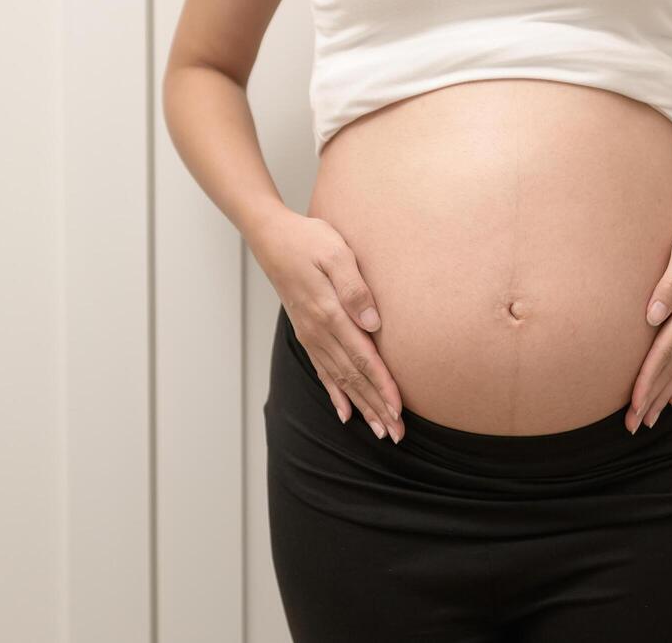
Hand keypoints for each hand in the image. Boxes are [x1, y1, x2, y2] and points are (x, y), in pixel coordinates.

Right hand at [248, 208, 404, 442]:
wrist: (272, 237)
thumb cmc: (309, 239)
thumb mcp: (336, 252)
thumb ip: (354, 287)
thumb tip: (372, 323)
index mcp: (330, 313)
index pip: (363, 358)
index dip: (382, 386)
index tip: (399, 410)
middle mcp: (319, 331)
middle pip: (353, 377)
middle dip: (376, 407)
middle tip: (397, 435)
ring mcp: (311, 335)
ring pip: (340, 380)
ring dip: (361, 406)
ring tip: (380, 430)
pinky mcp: (306, 332)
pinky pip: (322, 370)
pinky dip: (335, 394)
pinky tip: (345, 412)